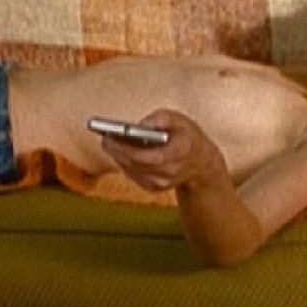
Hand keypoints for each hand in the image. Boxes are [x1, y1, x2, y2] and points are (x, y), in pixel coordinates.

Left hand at [98, 109, 227, 192]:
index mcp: (178, 153)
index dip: (124, 147)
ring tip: (108, 142)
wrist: (202, 164)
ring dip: (118, 156)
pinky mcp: (154, 188)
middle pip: (134, 164)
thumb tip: (140, 124)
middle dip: (117, 150)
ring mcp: (162, 184)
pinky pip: (134, 175)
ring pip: (131, 170)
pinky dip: (125, 163)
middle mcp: (170, 172)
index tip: (110, 136)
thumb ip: (161, 118)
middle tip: (104, 138)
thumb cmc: (188, 137)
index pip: (144, 155)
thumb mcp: (180, 120)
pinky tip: (118, 152)